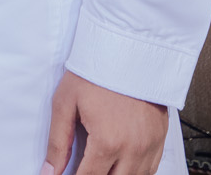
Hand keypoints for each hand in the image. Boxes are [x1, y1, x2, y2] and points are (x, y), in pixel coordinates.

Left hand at [41, 70, 166, 174]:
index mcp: (108, 142)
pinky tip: (121, 167)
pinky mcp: (160, 138)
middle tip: (82, 168)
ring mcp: (150, 145)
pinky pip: (151, 170)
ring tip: (100, 166)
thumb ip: (58, 142)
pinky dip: (135, 173)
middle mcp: (133, 149)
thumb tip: (50, 170)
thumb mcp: (66, 103)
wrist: (128, 49)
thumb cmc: (96, 72)